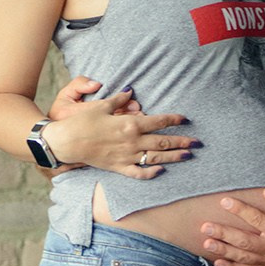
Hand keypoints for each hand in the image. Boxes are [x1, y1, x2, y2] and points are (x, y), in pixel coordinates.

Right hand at [47, 79, 195, 176]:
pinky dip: (151, 173)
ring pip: (156, 157)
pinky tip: (161, 171)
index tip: (185, 118)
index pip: (159, 121)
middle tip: (197, 142)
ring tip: (188, 156)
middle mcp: (132, 141)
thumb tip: (130, 92)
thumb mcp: (101, 106)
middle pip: (163, 141)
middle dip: (182, 141)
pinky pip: (139, 173)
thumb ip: (119, 101)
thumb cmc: (83, 122)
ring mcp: (127, 157)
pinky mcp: (119, 168)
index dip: (174, 119)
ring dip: (174, 157)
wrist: (67, 142)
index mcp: (130, 124)